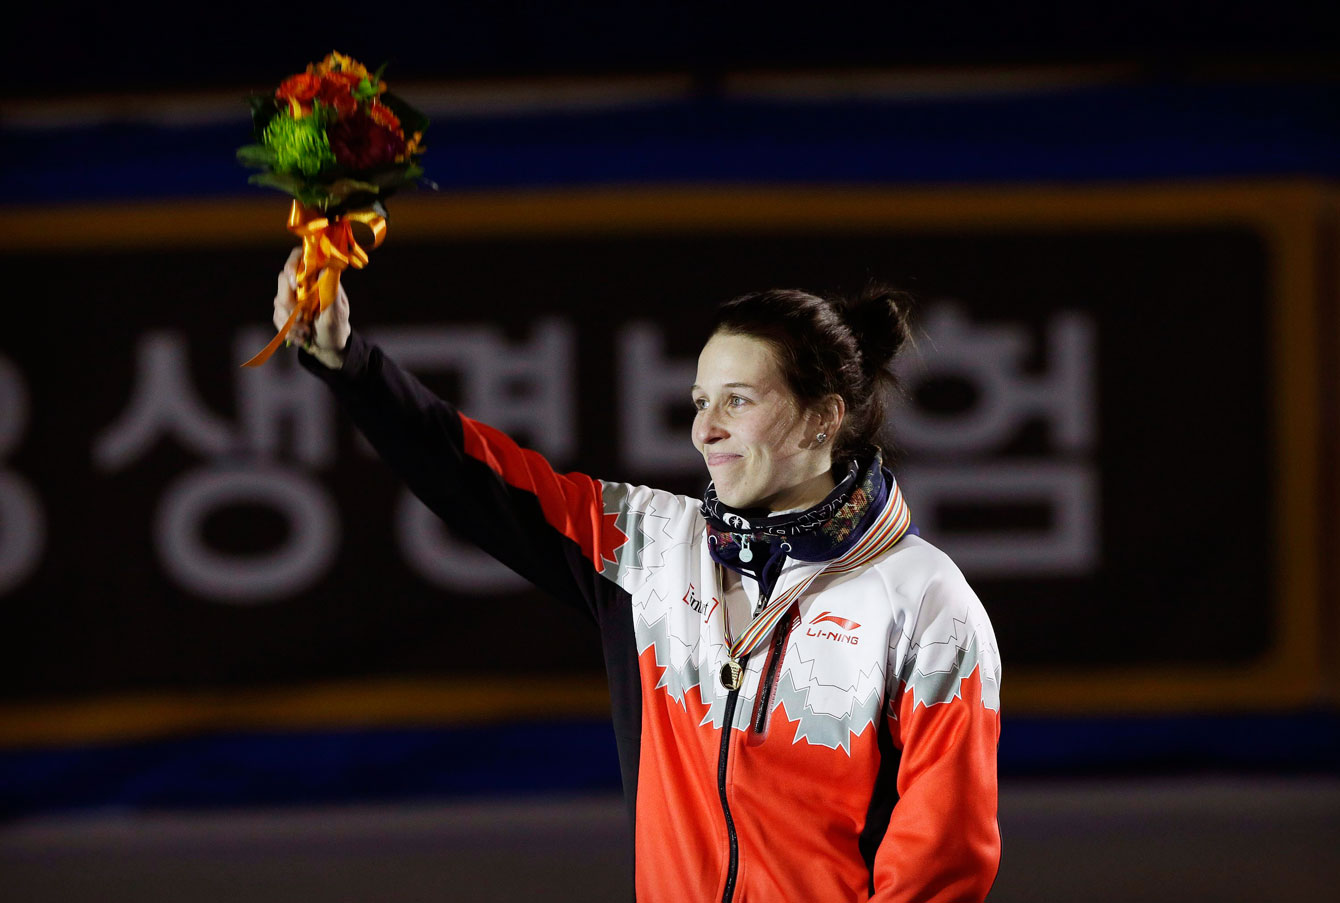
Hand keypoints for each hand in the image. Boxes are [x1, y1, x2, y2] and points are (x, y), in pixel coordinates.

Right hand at [274, 247, 351, 369]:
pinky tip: (301, 336)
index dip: (292, 265)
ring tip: (307, 331)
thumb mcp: (337, 312)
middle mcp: (302, 284)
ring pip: (278, 300)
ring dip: (291, 320)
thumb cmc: (337, 327)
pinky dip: (288, 330)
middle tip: (302, 318)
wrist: (329, 347)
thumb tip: (324, 269)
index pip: (300, 258)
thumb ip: (330, 291)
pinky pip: (276, 316)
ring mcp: (291, 297)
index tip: (295, 285)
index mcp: (317, 278)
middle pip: (283, 279)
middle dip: (290, 302)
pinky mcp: (284, 311)